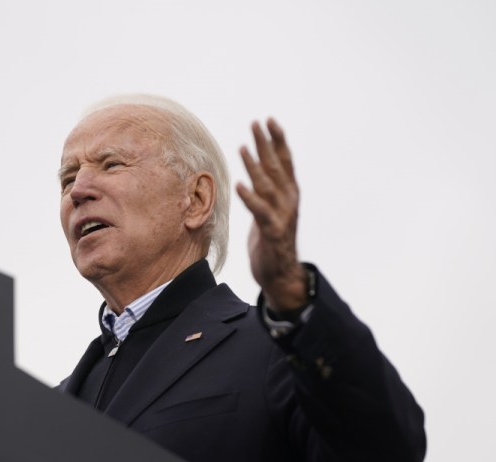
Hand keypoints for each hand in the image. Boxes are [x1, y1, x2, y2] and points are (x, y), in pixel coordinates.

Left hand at [236, 118, 307, 311]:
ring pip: (267, 185)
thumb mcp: (269, 210)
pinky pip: (259, 211)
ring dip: (254, 165)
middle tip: (255, 123)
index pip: (284, 161)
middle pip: (276, 166)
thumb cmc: (271, 241)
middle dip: (265, 143)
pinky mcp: (271, 232)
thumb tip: (256, 169)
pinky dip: (249, 197)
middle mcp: (288, 201)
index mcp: (289, 193)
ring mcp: (282, 216)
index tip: (268, 120)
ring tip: (242, 147)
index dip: (277, 140)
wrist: (280, 274)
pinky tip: (239, 185)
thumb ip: (266, 190)